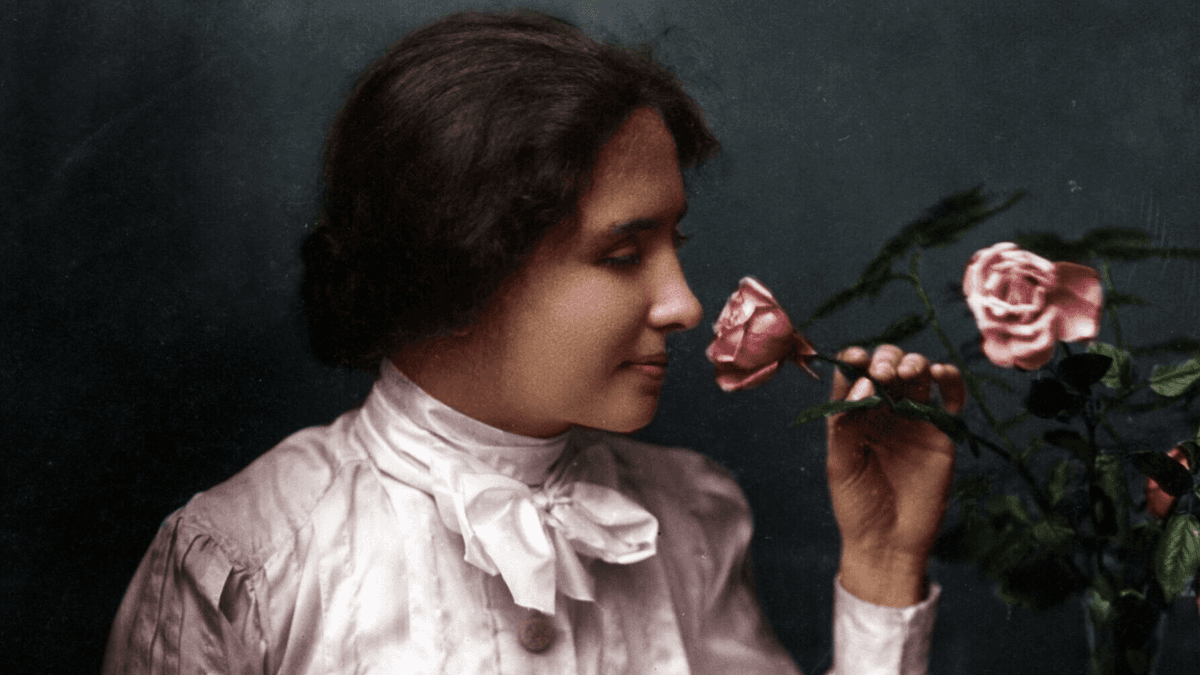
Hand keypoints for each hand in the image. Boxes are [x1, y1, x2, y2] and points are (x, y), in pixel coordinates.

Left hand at [826, 344, 965, 605]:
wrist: (888, 542)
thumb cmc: (856, 505)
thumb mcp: (840, 463)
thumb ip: (846, 422)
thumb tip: (864, 383)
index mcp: (853, 412)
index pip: (853, 373)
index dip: (854, 358)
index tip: (855, 358)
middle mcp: (883, 408)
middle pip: (887, 365)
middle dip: (885, 360)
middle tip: (883, 374)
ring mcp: (913, 417)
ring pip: (918, 374)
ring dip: (914, 363)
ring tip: (908, 373)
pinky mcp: (941, 431)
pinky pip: (951, 397)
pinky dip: (950, 379)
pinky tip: (941, 373)